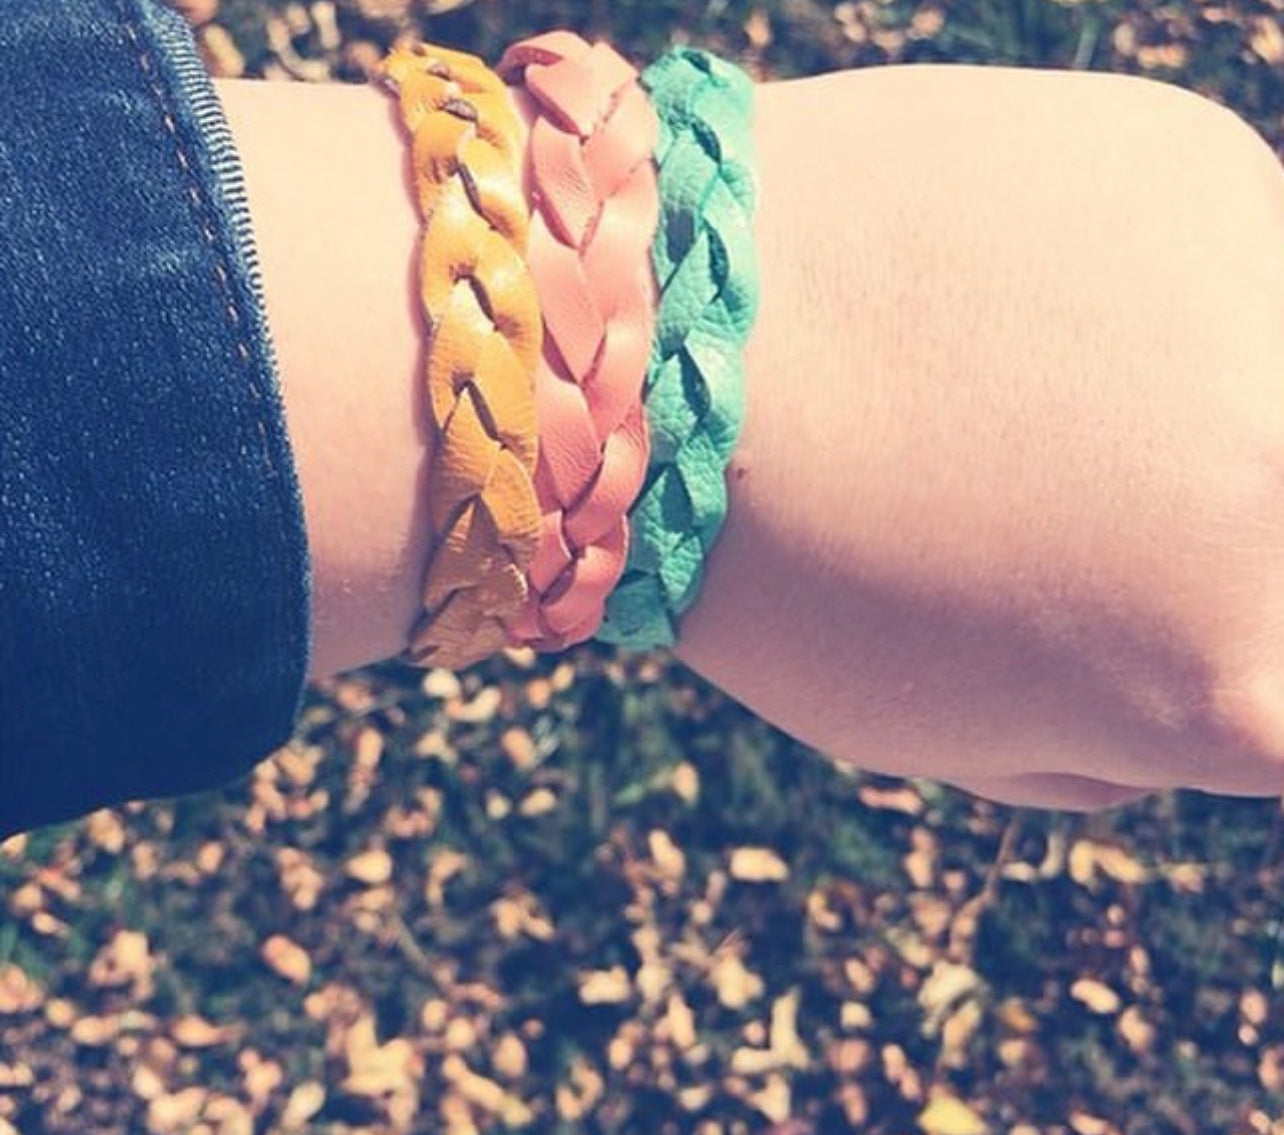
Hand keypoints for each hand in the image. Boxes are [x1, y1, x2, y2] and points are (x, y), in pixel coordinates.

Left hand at [676, 65, 1283, 810]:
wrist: (671, 334)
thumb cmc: (791, 577)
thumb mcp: (964, 726)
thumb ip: (1132, 714)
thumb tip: (1214, 642)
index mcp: (1246, 680)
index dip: (1219, 658)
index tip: (1136, 620)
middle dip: (1210, 535)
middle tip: (1089, 505)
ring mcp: (1263, 298)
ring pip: (1272, 381)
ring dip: (1196, 406)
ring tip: (1027, 395)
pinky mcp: (1191, 161)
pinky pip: (1216, 262)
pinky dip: (1143, 296)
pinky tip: (1005, 297)